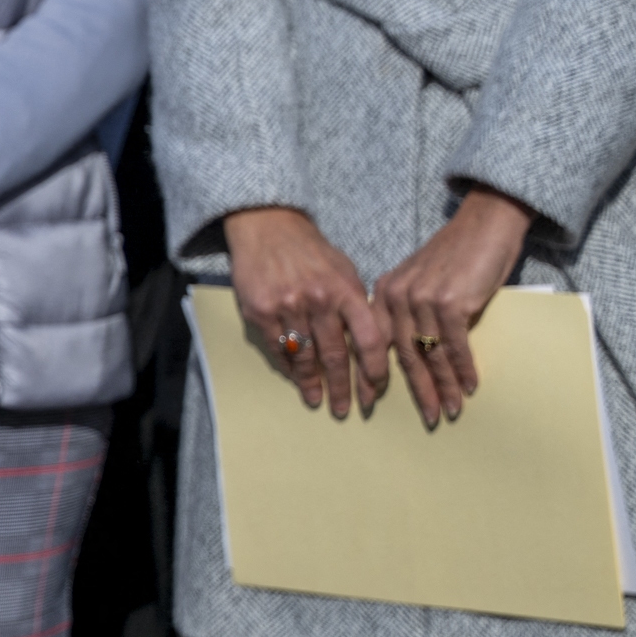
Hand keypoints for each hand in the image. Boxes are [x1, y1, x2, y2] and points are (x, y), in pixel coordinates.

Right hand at [225, 206, 389, 417]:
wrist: (267, 226)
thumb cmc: (312, 252)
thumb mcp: (345, 271)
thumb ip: (357, 306)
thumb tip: (370, 347)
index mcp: (346, 291)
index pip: (369, 340)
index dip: (375, 372)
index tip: (374, 392)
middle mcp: (318, 300)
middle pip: (335, 356)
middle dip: (342, 388)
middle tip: (345, 410)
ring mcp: (287, 306)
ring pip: (304, 358)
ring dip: (312, 384)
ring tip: (316, 400)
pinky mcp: (260, 311)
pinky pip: (277, 349)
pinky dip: (287, 367)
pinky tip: (294, 377)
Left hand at [372, 186, 532, 425]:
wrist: (484, 224)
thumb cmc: (455, 256)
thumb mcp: (419, 282)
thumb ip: (408, 311)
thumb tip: (410, 353)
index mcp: (384, 291)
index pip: (372, 341)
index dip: (371, 375)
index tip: (368, 402)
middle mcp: (396, 295)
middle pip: (401, 354)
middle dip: (415, 390)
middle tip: (426, 417)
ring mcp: (422, 298)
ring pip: (428, 354)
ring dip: (442, 386)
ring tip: (450, 410)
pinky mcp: (450, 302)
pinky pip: (454, 346)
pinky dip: (462, 369)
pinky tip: (470, 387)